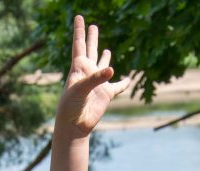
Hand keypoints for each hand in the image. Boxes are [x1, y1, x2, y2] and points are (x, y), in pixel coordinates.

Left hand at [55, 14, 132, 137]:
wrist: (74, 125)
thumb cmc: (71, 106)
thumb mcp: (80, 88)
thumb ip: (95, 78)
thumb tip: (112, 71)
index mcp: (78, 68)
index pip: (79, 44)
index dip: (79, 31)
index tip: (78, 17)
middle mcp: (88, 73)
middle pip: (91, 50)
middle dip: (92, 38)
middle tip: (93, 26)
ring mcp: (97, 83)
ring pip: (103, 66)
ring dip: (105, 58)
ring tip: (107, 50)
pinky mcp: (106, 94)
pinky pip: (118, 87)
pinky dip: (124, 83)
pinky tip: (129, 79)